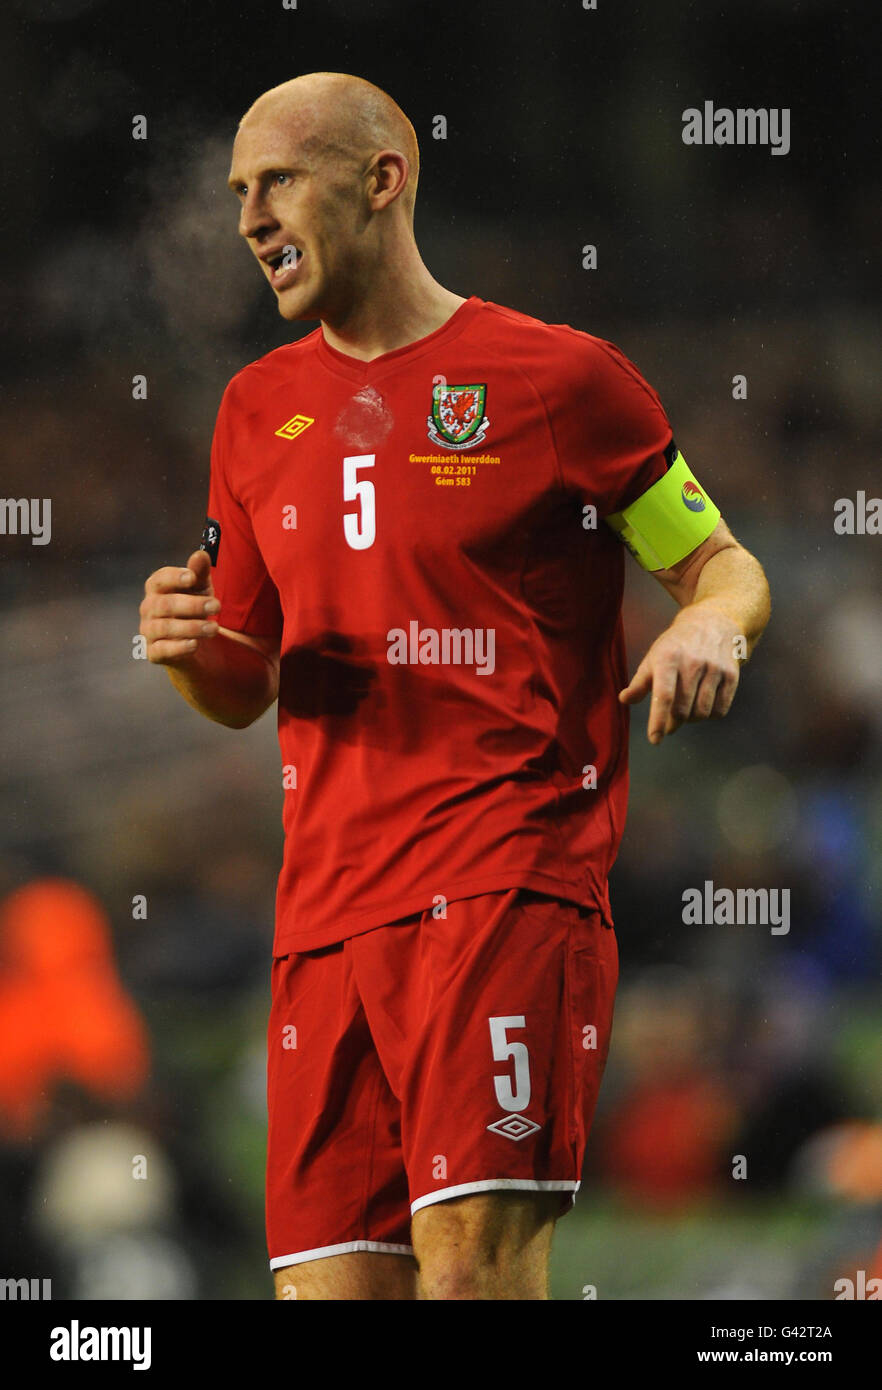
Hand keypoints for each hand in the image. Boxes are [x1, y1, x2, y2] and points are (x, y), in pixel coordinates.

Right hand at [139, 549, 220, 664]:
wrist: (193, 641)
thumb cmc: (194, 606)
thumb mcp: (201, 588)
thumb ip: (199, 572)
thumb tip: (200, 554)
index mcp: (157, 588)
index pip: (159, 579)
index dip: (174, 577)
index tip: (193, 577)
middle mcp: (148, 608)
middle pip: (164, 604)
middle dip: (192, 605)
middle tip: (216, 606)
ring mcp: (148, 631)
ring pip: (164, 628)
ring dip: (191, 627)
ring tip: (214, 628)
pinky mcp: (154, 653)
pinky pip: (162, 650)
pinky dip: (178, 647)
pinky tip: (194, 644)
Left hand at [618, 604, 742, 743]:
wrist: (713, 622)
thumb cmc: (677, 645)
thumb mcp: (654, 657)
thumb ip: (640, 682)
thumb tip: (624, 700)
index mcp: (669, 658)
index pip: (664, 695)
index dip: (658, 720)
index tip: (655, 739)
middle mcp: (693, 663)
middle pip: (683, 710)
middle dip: (673, 722)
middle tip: (669, 723)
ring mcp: (715, 669)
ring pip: (702, 713)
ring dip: (692, 719)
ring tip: (686, 711)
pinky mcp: (732, 675)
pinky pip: (720, 710)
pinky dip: (710, 715)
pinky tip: (703, 705)